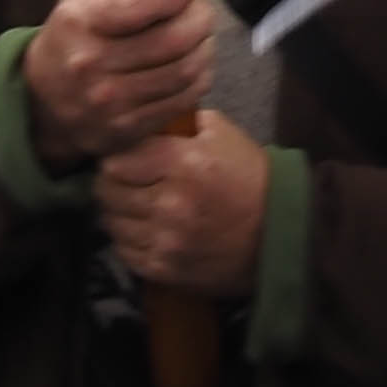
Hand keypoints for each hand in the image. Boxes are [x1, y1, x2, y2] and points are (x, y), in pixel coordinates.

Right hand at [25, 0, 213, 167]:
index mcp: (80, 22)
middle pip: (173, 41)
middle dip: (199, 19)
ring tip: (200, 37)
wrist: (43, 101)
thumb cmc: (72, 36)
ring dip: (205, 49)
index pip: (141, 6)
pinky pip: (181, 101)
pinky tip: (193, 66)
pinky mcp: (128, 129)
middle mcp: (93, 64)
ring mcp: (111, 102)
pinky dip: (198, 80)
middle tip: (201, 10)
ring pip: (184, 72)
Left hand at [97, 111, 270, 296]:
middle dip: (111, 183)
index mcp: (185, 164)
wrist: (278, 233)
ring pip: (112, 223)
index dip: (117, 156)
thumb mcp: (221, 133)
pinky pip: (125, 252)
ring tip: (130, 205)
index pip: (118, 160)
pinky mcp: (166, 270)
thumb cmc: (249, 177)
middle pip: (109, 192)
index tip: (123, 157)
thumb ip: (179, 120)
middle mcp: (171, 204)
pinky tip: (140, 229)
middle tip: (121, 181)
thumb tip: (143, 116)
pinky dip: (127, 239)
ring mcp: (167, 242)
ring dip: (117, 212)